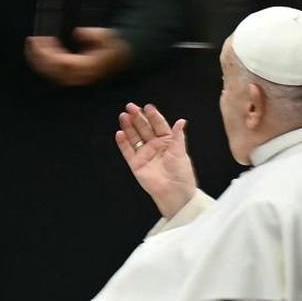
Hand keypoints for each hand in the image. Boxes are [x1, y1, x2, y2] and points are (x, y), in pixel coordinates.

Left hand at [26, 27, 129, 85]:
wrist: (120, 56)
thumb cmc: (112, 46)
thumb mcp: (106, 35)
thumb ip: (92, 34)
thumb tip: (78, 32)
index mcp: (85, 68)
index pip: (61, 63)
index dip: (47, 53)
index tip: (38, 40)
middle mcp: (78, 76)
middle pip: (51, 70)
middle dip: (37, 56)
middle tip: (31, 40)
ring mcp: (74, 78)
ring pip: (50, 72)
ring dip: (39, 59)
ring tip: (35, 43)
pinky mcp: (71, 76)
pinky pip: (53, 71)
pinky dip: (44, 61)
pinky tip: (43, 50)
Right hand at [114, 103, 195, 218]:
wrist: (175, 193)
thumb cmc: (181, 173)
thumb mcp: (180, 151)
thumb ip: (177, 136)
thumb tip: (181, 121)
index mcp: (167, 141)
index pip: (158, 124)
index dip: (153, 115)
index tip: (148, 107)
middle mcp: (155, 146)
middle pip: (144, 128)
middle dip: (137, 117)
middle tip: (130, 107)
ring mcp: (145, 154)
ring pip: (134, 137)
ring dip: (129, 126)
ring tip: (123, 116)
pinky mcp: (136, 164)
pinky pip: (128, 151)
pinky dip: (123, 142)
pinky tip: (120, 133)